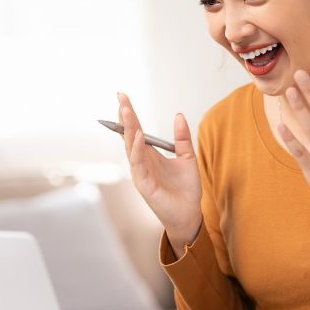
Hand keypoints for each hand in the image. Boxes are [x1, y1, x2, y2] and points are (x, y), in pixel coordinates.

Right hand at [117, 93, 202, 250]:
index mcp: (150, 155)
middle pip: (129, 135)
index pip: (136, 130)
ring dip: (127, 128)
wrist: (190, 213)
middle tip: (120, 96)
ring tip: (125, 110)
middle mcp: (142, 162)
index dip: (130, 114)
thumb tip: (178, 115)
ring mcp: (140, 173)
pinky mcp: (143, 184)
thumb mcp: (188, 158)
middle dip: (124, 115)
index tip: (123, 96)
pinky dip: (137, 149)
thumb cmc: (186, 189)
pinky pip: (138, 163)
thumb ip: (182, 138)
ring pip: (130, 147)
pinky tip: (138, 135)